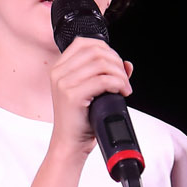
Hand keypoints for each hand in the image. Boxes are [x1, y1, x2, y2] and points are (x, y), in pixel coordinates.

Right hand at [48, 36, 131, 157]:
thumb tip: (127, 64)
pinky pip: (103, 80)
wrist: (69, 144)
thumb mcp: (92, 92)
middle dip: (116, 62)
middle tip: (124, 79)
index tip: (116, 65)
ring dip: (120, 75)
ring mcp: (63, 83)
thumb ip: (106, 75)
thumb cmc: (80, 121)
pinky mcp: (72, 95)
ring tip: (124, 88)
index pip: (84, 42)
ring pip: (101, 64)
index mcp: (60, 68)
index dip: (106, 49)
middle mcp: (58, 72)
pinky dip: (118, 84)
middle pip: (95, 51)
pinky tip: (121, 93)